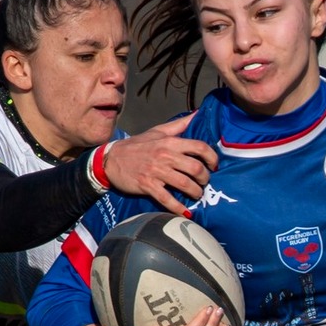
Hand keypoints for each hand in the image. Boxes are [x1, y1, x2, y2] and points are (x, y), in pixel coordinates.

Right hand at [102, 114, 218, 215]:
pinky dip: (179, 208)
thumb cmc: (137, 145)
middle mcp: (165, 156)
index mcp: (170, 142)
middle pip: (196, 168)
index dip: (212, 157)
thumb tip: (198, 113)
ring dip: (196, 193)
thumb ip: (179, 124)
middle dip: (205, 178)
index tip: (214, 165)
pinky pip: (167, 199)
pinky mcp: (148, 186)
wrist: (111, 159)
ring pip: (186, 184)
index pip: (199, 147)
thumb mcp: (157, 131)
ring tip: (197, 195)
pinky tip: (186, 212)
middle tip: (204, 182)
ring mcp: (156, 172)